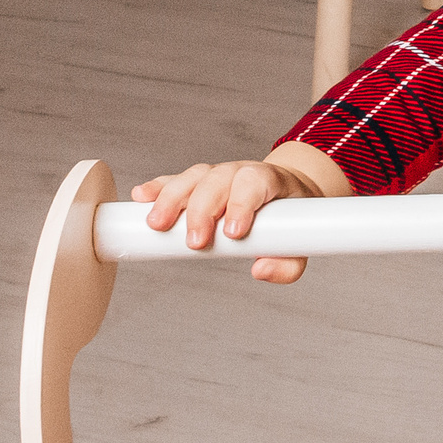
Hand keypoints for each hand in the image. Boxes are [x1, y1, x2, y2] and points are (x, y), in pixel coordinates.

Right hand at [133, 159, 327, 283]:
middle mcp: (240, 171)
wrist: (288, 193)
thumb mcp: (301, 243)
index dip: (242, 203)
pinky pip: (175, 180)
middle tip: (195, 242)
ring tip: (157, 224)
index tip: (233, 233)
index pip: (254, 182)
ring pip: (193, 178)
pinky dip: (158, 188)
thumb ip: (287, 263)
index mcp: (268, 179)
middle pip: (217, 180)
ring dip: (172, 198)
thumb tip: (261, 271)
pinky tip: (141, 197)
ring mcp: (216, 174)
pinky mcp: (198, 182)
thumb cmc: (292, 219)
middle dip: (202, 210)